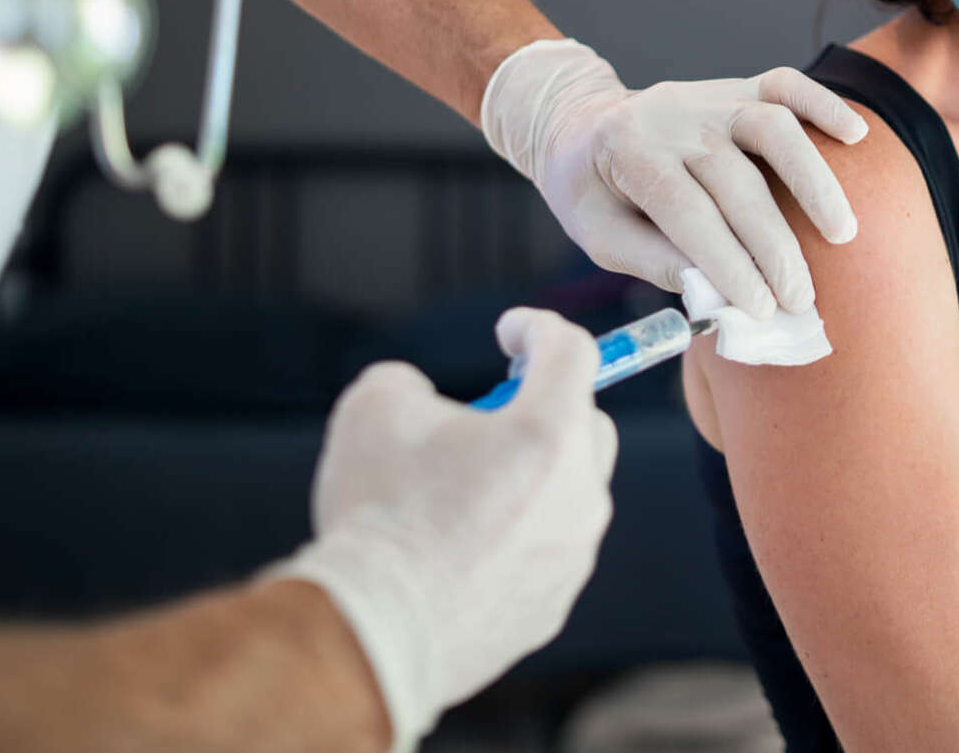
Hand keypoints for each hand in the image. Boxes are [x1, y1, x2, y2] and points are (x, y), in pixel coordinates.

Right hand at [271, 311, 616, 750]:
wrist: (372, 631)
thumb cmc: (378, 516)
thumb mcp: (376, 406)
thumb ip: (411, 383)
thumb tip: (423, 402)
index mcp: (549, 434)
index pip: (573, 352)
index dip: (538, 329)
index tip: (510, 332)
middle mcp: (579, 494)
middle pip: (585, 425)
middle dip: (543, 409)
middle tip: (486, 418)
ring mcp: (572, 555)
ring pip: (568, 494)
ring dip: (529, 479)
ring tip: (461, 491)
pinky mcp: (552, 604)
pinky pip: (546, 551)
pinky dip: (516, 537)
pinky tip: (462, 546)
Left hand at [481, 40, 867, 317]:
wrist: (582, 123)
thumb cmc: (592, 190)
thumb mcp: (598, 234)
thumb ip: (652, 260)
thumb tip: (714, 292)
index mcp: (629, 153)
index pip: (687, 211)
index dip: (727, 262)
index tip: (760, 307)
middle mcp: (672, 118)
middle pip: (735, 180)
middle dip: (773, 246)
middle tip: (800, 298)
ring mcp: (709, 97)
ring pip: (771, 126)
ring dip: (812, 180)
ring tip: (841, 234)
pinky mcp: (737, 88)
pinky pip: (785, 85)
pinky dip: (823, 105)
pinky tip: (855, 136)